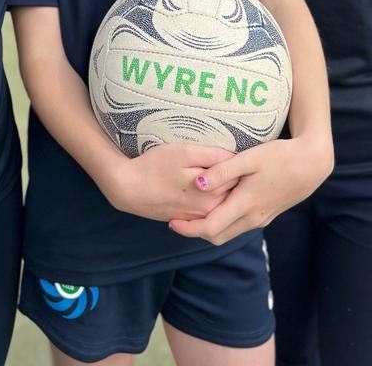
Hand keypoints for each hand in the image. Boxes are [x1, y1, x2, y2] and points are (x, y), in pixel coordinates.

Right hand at [103, 143, 236, 222]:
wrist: (128, 188)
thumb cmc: (156, 165)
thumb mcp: (185, 152)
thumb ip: (213, 156)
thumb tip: (236, 157)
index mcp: (214, 192)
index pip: (239, 177)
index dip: (241, 163)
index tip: (242, 153)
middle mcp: (210, 209)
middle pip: (233, 191)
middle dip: (236, 178)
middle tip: (233, 161)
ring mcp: (199, 217)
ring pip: (221, 201)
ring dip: (224, 189)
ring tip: (219, 172)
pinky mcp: (188, 219)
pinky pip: (208, 209)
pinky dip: (211, 199)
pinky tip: (204, 187)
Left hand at [168, 136, 332, 244]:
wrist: (311, 164)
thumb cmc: (280, 157)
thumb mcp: (249, 158)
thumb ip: (222, 171)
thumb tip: (197, 184)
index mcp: (245, 204)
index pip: (211, 228)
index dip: (188, 229)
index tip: (171, 220)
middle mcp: (252, 218)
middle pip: (218, 236)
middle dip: (196, 232)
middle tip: (177, 219)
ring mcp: (261, 218)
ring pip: (229, 232)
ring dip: (210, 227)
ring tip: (192, 212)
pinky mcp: (267, 214)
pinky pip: (240, 225)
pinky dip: (224, 221)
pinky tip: (217, 206)